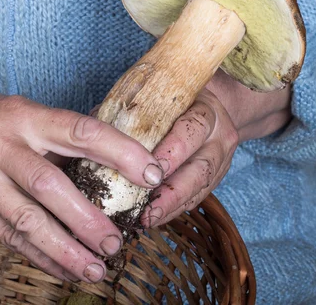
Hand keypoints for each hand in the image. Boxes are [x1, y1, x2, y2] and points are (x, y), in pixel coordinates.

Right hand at [0, 68, 163, 282]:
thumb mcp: (18, 110)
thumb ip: (55, 136)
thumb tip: (108, 165)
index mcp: (23, 115)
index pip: (80, 131)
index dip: (119, 152)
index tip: (152, 173)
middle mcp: (1, 145)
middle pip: (49, 186)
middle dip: (87, 219)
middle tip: (117, 241)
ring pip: (26, 221)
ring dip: (64, 250)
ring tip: (97, 269)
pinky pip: (7, 237)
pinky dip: (39, 257)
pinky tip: (64, 271)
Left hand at [140, 70, 292, 226]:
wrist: (211, 105)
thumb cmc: (176, 98)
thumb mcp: (162, 94)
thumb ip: (134, 108)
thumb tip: (95, 121)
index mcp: (206, 112)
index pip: (191, 131)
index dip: (171, 152)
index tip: (149, 169)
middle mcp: (219, 139)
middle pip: (200, 170)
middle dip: (172, 193)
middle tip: (147, 209)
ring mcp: (220, 162)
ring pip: (199, 190)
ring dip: (171, 208)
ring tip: (146, 221)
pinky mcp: (214, 179)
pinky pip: (195, 199)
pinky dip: (173, 210)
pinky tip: (152, 219)